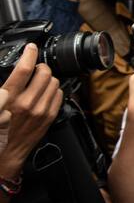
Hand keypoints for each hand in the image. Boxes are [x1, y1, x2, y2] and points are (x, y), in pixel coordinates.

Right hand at [0, 44, 61, 173]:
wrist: (4, 154)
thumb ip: (6, 88)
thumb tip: (17, 71)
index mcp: (9, 98)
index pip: (24, 69)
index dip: (30, 54)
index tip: (31, 48)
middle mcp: (27, 103)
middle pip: (44, 72)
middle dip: (41, 67)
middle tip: (35, 69)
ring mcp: (41, 110)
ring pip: (54, 82)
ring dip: (48, 78)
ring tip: (39, 82)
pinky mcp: (50, 116)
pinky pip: (59, 94)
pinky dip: (53, 90)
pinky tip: (45, 93)